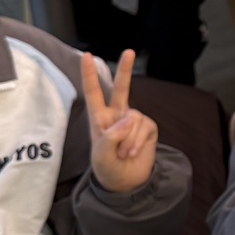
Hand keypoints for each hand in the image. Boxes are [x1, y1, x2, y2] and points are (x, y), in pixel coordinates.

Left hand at [81, 50, 159, 195]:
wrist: (125, 182)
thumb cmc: (106, 167)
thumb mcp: (101, 154)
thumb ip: (112, 135)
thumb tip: (130, 118)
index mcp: (99, 118)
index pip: (93, 93)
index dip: (89, 75)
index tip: (86, 56)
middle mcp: (117, 115)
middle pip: (122, 88)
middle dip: (125, 70)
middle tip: (130, 51)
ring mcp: (134, 121)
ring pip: (133, 119)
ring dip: (128, 140)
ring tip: (123, 154)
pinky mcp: (148, 128)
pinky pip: (145, 128)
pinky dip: (138, 142)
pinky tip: (133, 152)